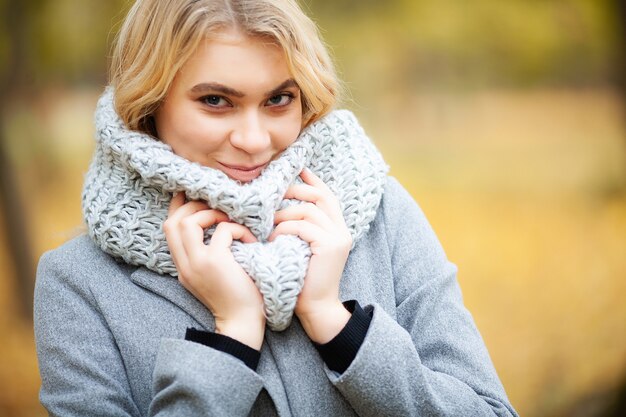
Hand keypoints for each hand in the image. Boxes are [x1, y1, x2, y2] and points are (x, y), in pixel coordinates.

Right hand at [164, 192, 264, 349]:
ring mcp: (198, 264)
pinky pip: (222, 231)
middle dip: (193, 206)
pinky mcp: (215, 263)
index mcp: (183, 266)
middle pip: (172, 221)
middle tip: (217, 206)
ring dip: (211, 214)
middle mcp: (185, 265)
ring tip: (230, 222)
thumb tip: (217, 224)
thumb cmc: (238, 296)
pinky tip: (250, 240)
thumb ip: (207, 252)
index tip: (195, 194)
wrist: (244, 324)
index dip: (179, 206)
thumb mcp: (214, 274)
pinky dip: (237, 229)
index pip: (169, 228)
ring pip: (187, 223)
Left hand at [269, 168, 351, 342]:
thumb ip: (301, 228)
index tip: (298, 169)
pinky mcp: (330, 246)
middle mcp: (342, 230)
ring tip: (268, 223)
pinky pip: (303, 227)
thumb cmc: (303, 281)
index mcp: (337, 229)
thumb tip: (281, 207)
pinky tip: (273, 238)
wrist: (316, 309)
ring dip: (284, 214)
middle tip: (275, 193)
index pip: (327, 196)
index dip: (313, 181)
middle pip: (321, 197)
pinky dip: (285, 229)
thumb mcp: (303, 249)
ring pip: (309, 211)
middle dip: (296, 191)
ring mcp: (338, 237)